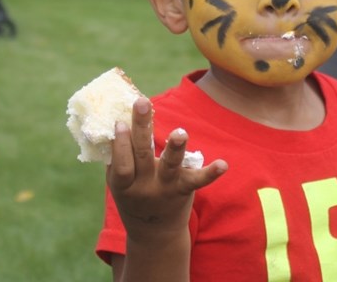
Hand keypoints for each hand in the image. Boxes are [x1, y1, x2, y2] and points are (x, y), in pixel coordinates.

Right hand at [107, 98, 226, 241]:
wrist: (154, 233)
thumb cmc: (133, 195)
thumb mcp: (118, 181)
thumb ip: (115, 155)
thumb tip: (113, 117)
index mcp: (123, 184)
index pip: (121, 161)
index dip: (120, 143)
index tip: (119, 121)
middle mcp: (144, 186)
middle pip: (142, 154)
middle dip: (141, 127)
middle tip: (142, 102)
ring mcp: (165, 188)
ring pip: (170, 165)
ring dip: (175, 148)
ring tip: (180, 132)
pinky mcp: (185, 189)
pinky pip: (198, 180)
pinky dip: (211, 173)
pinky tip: (224, 164)